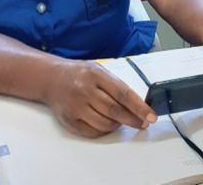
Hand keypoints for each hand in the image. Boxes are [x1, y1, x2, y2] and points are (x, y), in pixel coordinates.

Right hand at [42, 60, 156, 137]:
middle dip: (132, 119)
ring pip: (104, 124)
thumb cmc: (79, 74)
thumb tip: (138, 105)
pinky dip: (103, 130)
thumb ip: (116, 85)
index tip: (151, 116)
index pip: (123, 93)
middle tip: (142, 123)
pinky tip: (105, 122)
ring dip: (117, 125)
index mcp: (95, 74)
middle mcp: (84, 90)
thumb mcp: (99, 70)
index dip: (139, 107)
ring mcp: (75, 106)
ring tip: (119, 119)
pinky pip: (92, 132)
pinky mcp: (69, 120)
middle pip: (114, 111)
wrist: (51, 78)